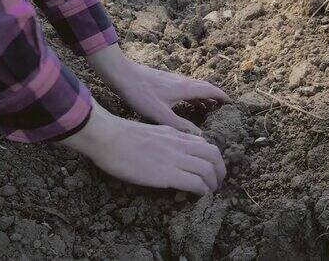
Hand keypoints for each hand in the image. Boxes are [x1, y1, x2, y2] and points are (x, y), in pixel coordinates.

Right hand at [60, 99, 225, 194]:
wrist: (108, 137)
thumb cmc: (121, 135)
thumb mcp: (152, 131)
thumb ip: (166, 140)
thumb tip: (172, 150)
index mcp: (175, 134)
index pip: (204, 143)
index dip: (212, 158)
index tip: (210, 169)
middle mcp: (180, 144)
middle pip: (213, 154)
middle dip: (220, 170)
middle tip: (217, 183)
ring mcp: (175, 158)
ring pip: (209, 169)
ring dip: (213, 184)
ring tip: (211, 193)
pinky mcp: (167, 174)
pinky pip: (196, 183)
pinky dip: (202, 191)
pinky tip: (199, 196)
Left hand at [87, 44, 230, 134]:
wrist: (122, 74)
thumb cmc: (140, 93)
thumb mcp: (160, 113)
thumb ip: (180, 125)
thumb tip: (200, 135)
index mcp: (185, 88)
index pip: (211, 90)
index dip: (222, 96)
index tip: (232, 104)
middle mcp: (182, 81)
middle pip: (205, 87)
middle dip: (216, 96)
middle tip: (222, 108)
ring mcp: (173, 79)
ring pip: (195, 86)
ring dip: (204, 96)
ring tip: (208, 108)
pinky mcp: (165, 80)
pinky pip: (186, 87)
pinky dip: (193, 95)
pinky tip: (186, 103)